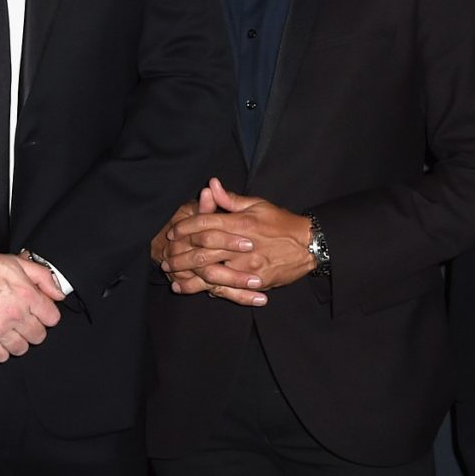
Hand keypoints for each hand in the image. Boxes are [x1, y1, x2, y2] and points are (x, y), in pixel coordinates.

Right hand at [0, 251, 66, 361]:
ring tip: (9, 332)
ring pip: (21, 349)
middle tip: (23, 322)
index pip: (52, 318)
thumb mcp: (16, 263)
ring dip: (17, 342)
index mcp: (27, 295)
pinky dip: (0, 352)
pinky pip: (0, 357)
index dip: (46, 315)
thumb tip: (59, 294)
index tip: (39, 313)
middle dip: (33, 329)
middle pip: (38, 336)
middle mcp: (16, 314)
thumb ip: (42, 277)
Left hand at [160, 179, 315, 302]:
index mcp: (240, 223)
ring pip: (212, 273)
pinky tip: (198, 291)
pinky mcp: (255, 281)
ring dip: (190, 277)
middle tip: (166, 259)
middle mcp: (241, 245)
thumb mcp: (257, 204)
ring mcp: (248, 265)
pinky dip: (211, 290)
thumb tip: (210, 184)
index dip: (185, 227)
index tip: (173, 232)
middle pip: (203, 250)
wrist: (308, 244)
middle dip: (181, 255)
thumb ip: (230, 199)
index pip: (205, 223)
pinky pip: (229, 288)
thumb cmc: (281, 222)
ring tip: (174, 279)